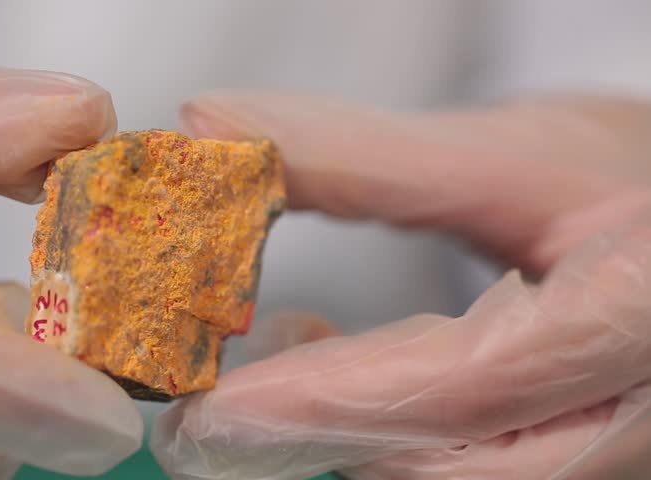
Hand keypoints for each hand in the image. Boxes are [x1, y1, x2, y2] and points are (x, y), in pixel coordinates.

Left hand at [149, 91, 650, 478]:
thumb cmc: (639, 174)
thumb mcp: (513, 156)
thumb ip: (361, 158)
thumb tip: (218, 131)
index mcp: (637, 324)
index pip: (455, 392)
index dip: (322, 402)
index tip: (212, 410)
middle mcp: (634, 419)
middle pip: (448, 468)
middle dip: (316, 439)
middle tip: (213, 404)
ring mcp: (614, 453)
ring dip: (348, 437)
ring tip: (281, 357)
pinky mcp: (581, 454)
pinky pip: (473, 473)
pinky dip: (389, 437)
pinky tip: (344, 378)